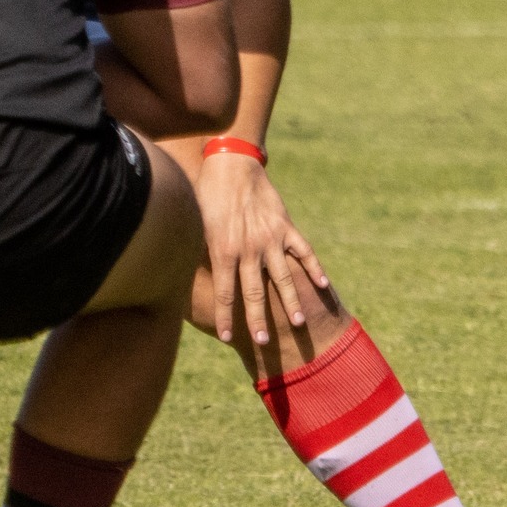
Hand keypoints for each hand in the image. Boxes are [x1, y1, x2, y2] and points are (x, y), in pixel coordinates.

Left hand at [196, 151, 330, 346]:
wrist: (232, 164)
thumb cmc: (206, 194)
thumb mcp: (196, 223)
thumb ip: (197, 251)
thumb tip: (182, 275)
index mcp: (224, 250)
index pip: (225, 292)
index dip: (225, 316)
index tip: (225, 337)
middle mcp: (249, 248)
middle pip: (254, 292)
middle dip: (257, 318)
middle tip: (262, 342)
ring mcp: (271, 237)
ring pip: (283, 276)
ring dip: (291, 301)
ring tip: (298, 323)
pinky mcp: (286, 225)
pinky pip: (303, 250)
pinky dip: (314, 267)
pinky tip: (324, 284)